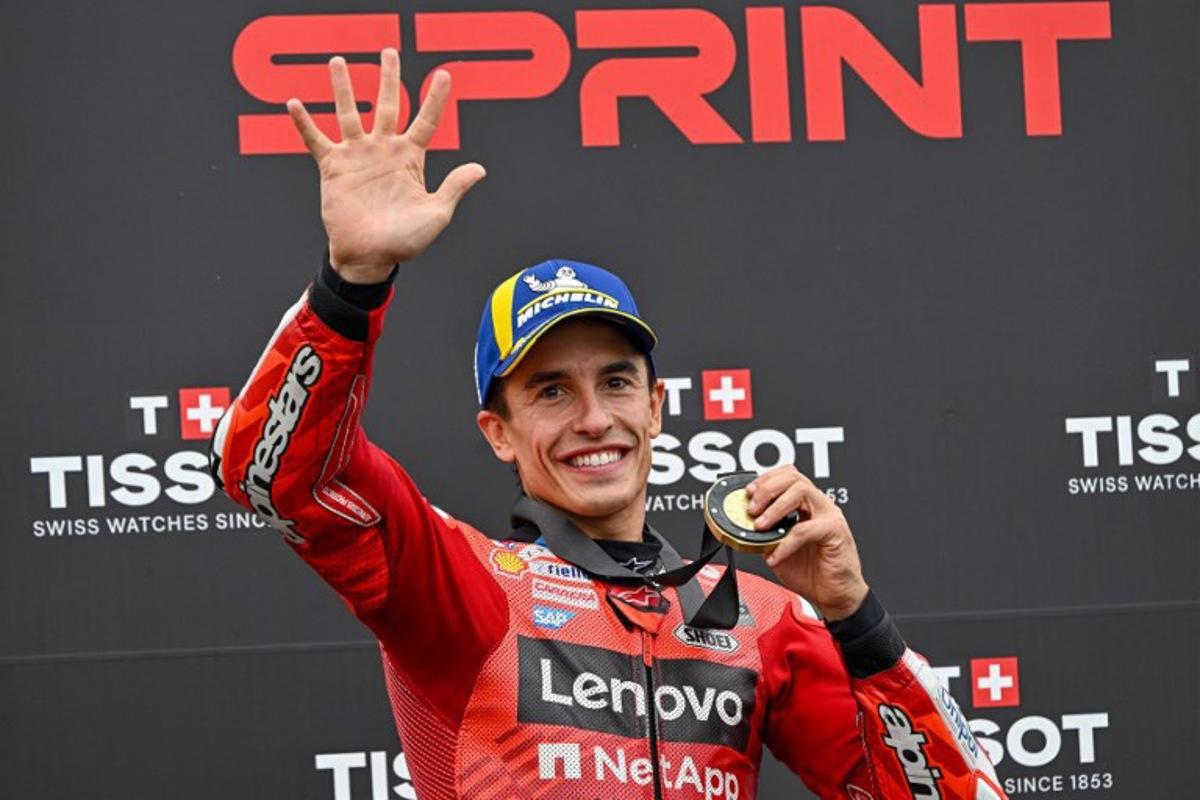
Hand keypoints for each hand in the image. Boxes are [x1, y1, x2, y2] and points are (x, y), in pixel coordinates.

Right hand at [287, 49, 486, 282]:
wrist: (370, 257)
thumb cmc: (405, 241)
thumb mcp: (436, 214)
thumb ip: (454, 188)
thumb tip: (480, 168)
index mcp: (410, 158)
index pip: (426, 121)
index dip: (435, 98)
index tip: (445, 74)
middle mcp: (383, 150)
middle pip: (387, 105)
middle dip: (388, 78)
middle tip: (389, 51)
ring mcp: (357, 156)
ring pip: (348, 112)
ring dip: (343, 88)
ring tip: (338, 61)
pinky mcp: (333, 167)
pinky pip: (316, 140)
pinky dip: (304, 123)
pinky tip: (294, 103)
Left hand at [745, 465, 869, 620]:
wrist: (836, 596)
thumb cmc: (813, 572)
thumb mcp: (779, 548)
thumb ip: (766, 534)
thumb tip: (744, 526)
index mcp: (807, 505)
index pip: (788, 475)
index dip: (766, 479)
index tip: (749, 492)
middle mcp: (820, 505)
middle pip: (793, 477)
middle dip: (767, 489)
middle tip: (752, 509)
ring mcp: (829, 515)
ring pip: (801, 492)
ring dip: (775, 507)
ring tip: (760, 526)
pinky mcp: (835, 532)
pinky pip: (805, 529)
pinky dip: (785, 543)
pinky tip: (774, 556)